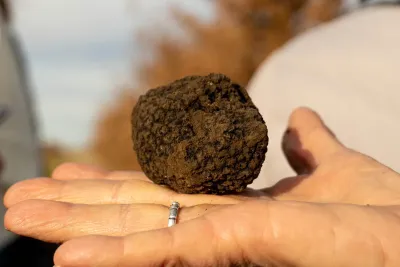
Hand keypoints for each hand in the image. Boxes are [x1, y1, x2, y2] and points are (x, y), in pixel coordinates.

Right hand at [4, 107, 399, 265]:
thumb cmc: (388, 221)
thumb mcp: (344, 172)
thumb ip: (310, 147)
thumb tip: (297, 113)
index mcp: (242, 210)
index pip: (162, 193)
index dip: (111, 185)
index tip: (70, 172)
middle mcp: (224, 230)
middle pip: (136, 213)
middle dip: (74, 207)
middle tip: (16, 198)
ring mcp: (228, 245)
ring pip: (138, 233)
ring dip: (75, 227)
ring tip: (17, 215)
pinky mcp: (241, 251)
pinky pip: (172, 250)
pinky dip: (119, 257)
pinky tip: (68, 257)